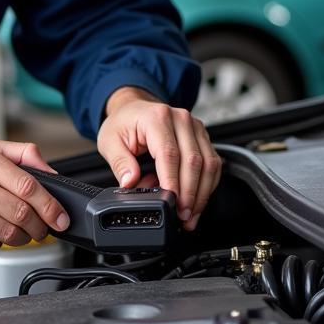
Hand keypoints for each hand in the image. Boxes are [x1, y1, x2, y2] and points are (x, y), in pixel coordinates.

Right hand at [0, 135, 70, 249]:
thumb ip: (19, 154)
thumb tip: (49, 171)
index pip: (29, 187)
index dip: (51, 207)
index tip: (60, 217)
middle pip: (22, 213)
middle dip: (40, 226)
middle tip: (44, 227)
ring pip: (8, 233)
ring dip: (23, 237)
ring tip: (23, 232)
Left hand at [97, 87, 220, 230]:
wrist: (134, 108)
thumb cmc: (124, 122)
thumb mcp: (109, 140)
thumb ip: (120, 162)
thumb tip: (130, 182)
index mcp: (157, 118)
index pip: (169, 154)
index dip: (173, 182)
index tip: (172, 203)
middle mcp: (180, 119)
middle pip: (193, 161)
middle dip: (190, 193)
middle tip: (183, 215)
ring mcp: (195, 127)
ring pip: (209, 164)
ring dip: (202, 193)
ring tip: (191, 214)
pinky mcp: (202, 136)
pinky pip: (213, 163)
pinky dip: (208, 185)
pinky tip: (198, 201)